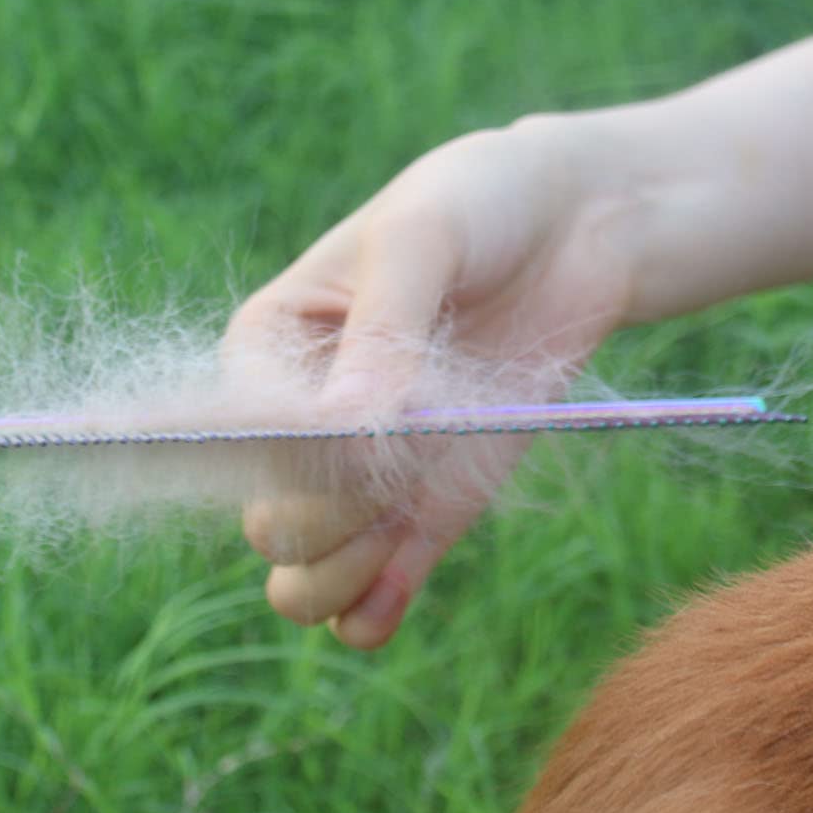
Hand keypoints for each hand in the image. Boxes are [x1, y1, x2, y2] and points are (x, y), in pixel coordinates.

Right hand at [225, 117, 634, 648]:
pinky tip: (391, 599)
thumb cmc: (480, 204)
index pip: (236, 434)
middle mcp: (302, 421)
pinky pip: (373, 593)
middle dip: (324, 517)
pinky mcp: (429, 507)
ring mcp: (364, 474)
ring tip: (400, 526)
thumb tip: (344, 429)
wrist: (576, 224)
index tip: (352, 428)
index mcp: (269, 344)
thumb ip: (385, 330)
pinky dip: (374, 609)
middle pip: (268, 521)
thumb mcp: (424, 239)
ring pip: (301, 576)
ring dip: (340, 574)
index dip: (285, 454)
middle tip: (399, 463)